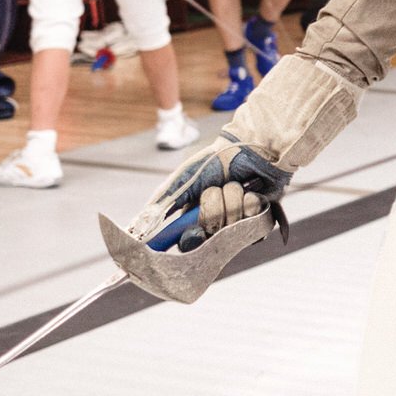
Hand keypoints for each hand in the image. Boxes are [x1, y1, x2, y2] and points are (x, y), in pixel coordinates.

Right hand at [128, 134, 290, 245]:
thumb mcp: (180, 182)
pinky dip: (249, 203)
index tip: (189, 235)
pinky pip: (253, 225)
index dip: (189, 242)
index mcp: (193, 223)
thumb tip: (137, 229)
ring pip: (230, 227)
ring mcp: (237, 228)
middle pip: (209, 239)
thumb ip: (160, 204)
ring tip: (233, 185)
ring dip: (230, 200)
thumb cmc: (211, 163)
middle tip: (212, 191)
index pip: (187, 246)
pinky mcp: (259, 223)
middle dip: (211, 210)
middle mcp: (214, 229)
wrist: (245, 148)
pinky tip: (251, 192)